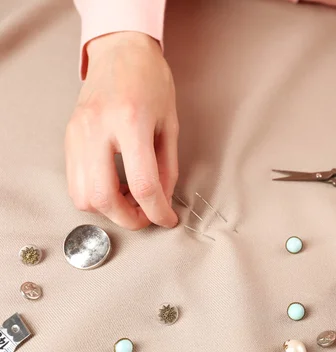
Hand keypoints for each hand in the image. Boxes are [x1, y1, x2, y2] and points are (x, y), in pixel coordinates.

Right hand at [65, 32, 178, 229]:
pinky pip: (74, 181)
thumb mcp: (171, 124)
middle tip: (146, 215)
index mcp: (131, 122)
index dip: (158, 212)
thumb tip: (163, 201)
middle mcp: (98, 129)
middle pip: (103, 197)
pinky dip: (95, 195)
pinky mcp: (69, 137)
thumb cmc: (151, 82)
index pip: (143, 184)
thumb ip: (167, 167)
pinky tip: (114, 186)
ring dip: (108, 209)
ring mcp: (78, 133)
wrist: (121, 52)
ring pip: (82, 195)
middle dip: (128, 218)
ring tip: (131, 200)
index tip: (167, 219)